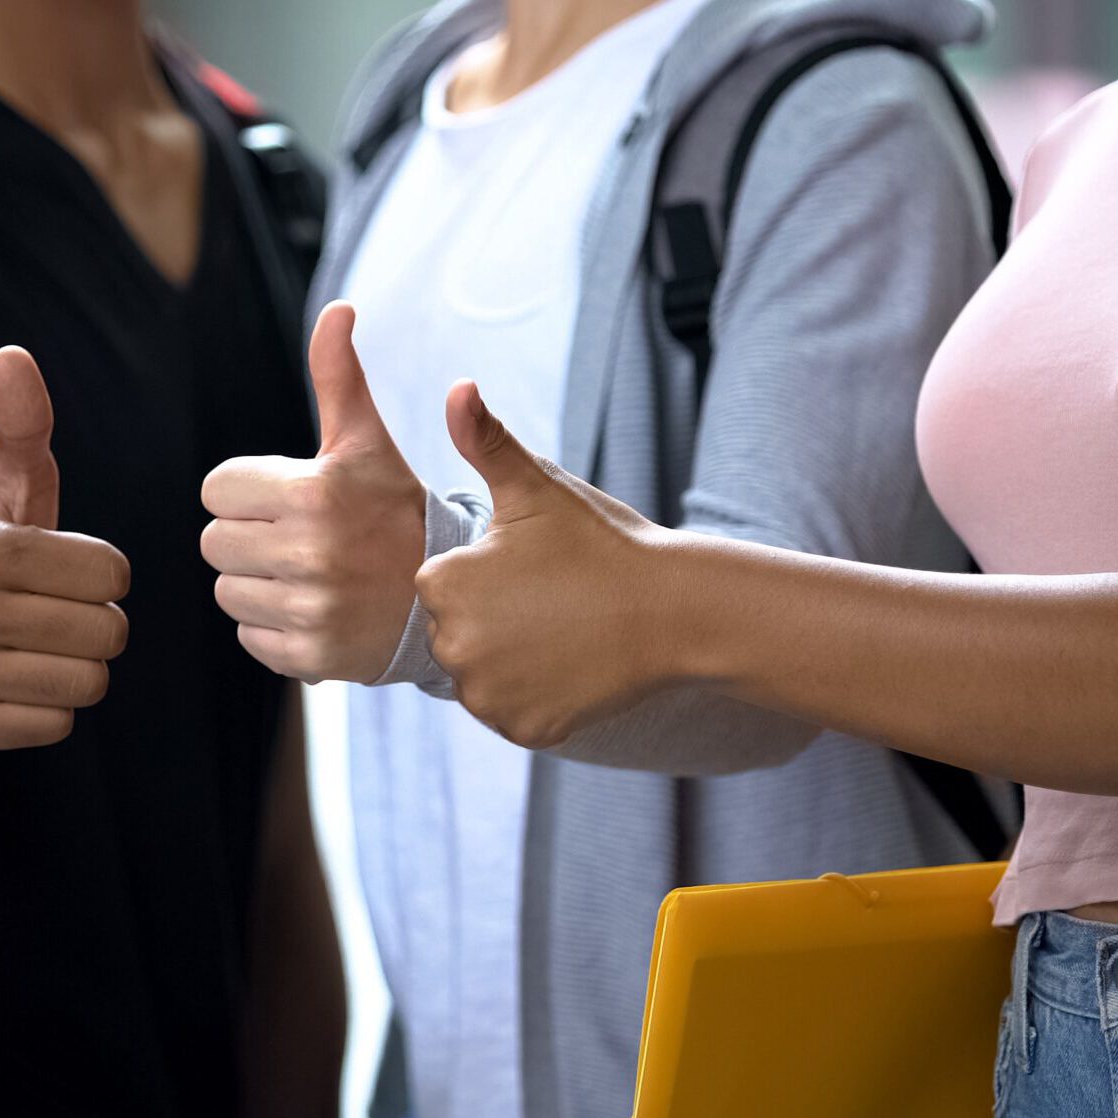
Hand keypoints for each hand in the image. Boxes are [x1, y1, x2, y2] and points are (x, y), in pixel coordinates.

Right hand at [0, 347, 131, 752]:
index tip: (64, 570)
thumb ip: (24, 427)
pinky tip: (17, 685)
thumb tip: (12, 354)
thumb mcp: (7, 493)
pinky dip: (52, 709)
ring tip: (39, 649)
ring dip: (80, 667)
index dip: (103, 573)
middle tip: (54, 615)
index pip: (110, 571)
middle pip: (107, 630)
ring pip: (89, 681)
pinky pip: (60, 724)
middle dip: (97, 624)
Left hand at [201, 301, 424, 683]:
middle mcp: (312, 553)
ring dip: (258, 581)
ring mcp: (310, 610)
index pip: (217, 489)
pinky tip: (314, 608)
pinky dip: (273, 625)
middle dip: (250, 534)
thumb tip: (337, 308)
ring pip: (227, 589)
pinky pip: (248, 634)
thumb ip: (339, 375)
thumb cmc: (393, 507)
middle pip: (215, 540)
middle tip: (299, 536)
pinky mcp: (309, 657)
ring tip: (308, 573)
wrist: (445, 595)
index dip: (247, 490)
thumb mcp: (367, 441)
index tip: (290, 497)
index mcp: (316, 493)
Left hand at [415, 381, 694, 748]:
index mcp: (442, 582)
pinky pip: (514, 713)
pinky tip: (572, 668)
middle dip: (495, 620)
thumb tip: (457, 388)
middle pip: (458, 634)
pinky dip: (538, 698)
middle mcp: (451, 644)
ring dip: (512, 662)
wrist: (675, 610)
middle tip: (552, 601)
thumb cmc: (603, 542)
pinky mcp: (524, 729)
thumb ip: (487, 440)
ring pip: (483, 677)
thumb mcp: (539, 487)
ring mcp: (487, 695)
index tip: (532, 567)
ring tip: (563, 632)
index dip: (488, 575)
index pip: (442, 585)